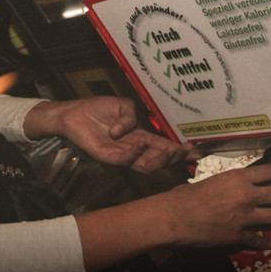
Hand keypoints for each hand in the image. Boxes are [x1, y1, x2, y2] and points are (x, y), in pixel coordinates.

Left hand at [23, 97, 194, 172]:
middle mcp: (133, 148)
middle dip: (175, 158)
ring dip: (159, 159)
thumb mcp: (123, 105)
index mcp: (140, 137)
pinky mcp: (108, 157)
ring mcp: (121, 154)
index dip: (180, 150)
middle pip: (159, 160)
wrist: (74, 113)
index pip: (164, 146)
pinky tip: (139, 143)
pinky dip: (135, 152)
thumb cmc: (98, 109)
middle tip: (184, 152)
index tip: (196, 151)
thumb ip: (131, 116)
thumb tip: (132, 132)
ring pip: (146, 166)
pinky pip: (125, 160)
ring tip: (168, 150)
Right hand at [169, 164, 270, 248]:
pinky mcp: (239, 235)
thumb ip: (227, 183)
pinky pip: (260, 240)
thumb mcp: (211, 180)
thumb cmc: (185, 196)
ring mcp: (246, 217)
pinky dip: (267, 243)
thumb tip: (232, 187)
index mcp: (239, 178)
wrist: (175, 217)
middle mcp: (247, 195)